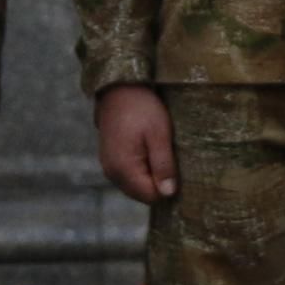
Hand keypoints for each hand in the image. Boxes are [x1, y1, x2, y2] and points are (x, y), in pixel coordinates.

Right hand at [96, 83, 178, 205]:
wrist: (118, 88)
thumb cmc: (142, 108)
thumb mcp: (159, 135)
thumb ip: (163, 165)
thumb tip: (168, 194)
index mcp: (124, 169)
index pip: (150, 196)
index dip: (166, 187)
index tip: (175, 167)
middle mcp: (112, 173)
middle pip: (142, 194)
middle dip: (158, 182)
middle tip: (166, 156)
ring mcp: (109, 167)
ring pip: (135, 185)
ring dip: (150, 175)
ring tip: (157, 151)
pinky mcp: (109, 160)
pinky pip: (129, 175)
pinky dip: (141, 169)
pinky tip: (148, 150)